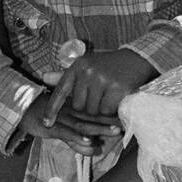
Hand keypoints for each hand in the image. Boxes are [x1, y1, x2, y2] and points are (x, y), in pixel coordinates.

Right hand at [18, 89, 121, 154]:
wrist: (20, 109)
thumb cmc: (42, 116)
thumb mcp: (61, 129)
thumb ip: (75, 140)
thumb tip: (92, 151)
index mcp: (75, 109)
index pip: (96, 111)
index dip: (111, 115)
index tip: (127, 119)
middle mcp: (71, 113)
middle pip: (94, 117)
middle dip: (111, 123)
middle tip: (128, 125)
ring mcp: (62, 119)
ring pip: (84, 125)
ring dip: (100, 129)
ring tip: (115, 132)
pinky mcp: (51, 127)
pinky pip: (66, 133)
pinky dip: (77, 138)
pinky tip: (89, 143)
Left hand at [43, 49, 157, 122]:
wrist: (137, 59)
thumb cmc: (108, 65)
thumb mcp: (86, 65)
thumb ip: (65, 75)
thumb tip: (44, 77)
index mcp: (78, 66)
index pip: (61, 91)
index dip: (52, 109)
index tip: (47, 123)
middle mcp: (88, 71)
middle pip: (79, 106)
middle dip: (88, 108)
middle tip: (99, 99)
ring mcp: (102, 80)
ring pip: (93, 111)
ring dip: (100, 110)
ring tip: (109, 98)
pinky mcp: (117, 88)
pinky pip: (107, 111)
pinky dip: (111, 110)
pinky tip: (117, 101)